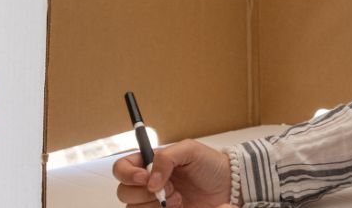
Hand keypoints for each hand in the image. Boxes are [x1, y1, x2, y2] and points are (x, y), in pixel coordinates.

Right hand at [113, 139, 231, 207]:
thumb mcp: (190, 150)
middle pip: (124, 192)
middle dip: (145, 191)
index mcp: (150, 164)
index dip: (127, 174)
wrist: (229, 187)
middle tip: (170, 188)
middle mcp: (148, 184)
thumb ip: (167, 158)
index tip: (145, 178)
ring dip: (155, 204)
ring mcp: (153, 203)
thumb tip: (150, 180)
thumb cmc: (210, 164)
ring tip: (178, 198)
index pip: (122, 168)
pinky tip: (178, 207)